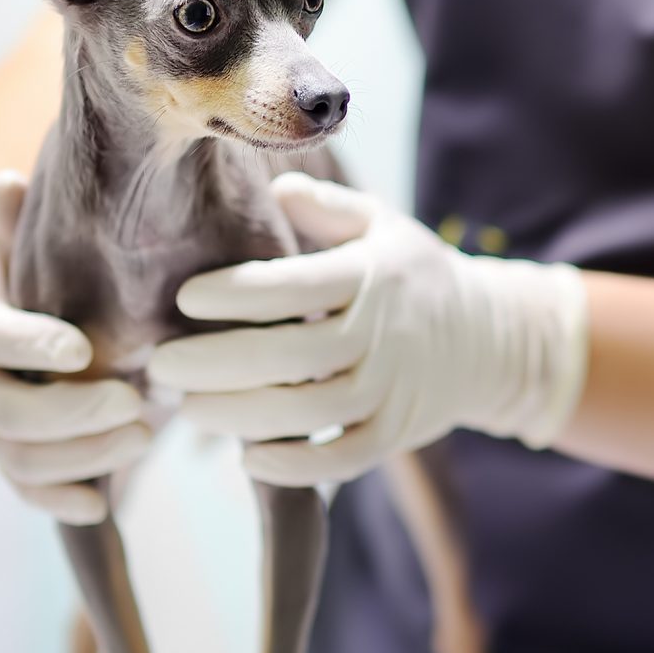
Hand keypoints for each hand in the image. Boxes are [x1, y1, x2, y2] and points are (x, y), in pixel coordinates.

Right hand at [0, 172, 151, 522]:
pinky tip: (99, 505)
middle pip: (5, 414)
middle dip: (73, 416)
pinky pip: (24, 489)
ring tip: (145, 435)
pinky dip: (59, 502)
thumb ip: (16, 220)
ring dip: (82, 457)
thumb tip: (5, 185)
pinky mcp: (10, 451)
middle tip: (138, 403)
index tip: (83, 350)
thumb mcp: (23, 233)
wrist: (4, 303)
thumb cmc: (29, 258)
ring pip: (18, 459)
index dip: (32, 346)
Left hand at [150, 174, 587, 486]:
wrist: (491, 338)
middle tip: (162, 364)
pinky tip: (247, 456)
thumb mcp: (382, 224)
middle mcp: (384, 333)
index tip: (185, 297)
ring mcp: (392, 388)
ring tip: (189, 409)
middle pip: (293, 355)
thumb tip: (276, 187)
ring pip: (312, 411)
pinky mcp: (396, 433)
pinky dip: (295, 465)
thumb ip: (327, 207)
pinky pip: (343, 459)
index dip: (236, 294)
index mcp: (373, 275)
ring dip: (243, 415)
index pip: (296, 285)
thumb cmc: (413, 274)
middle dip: (218, 362)